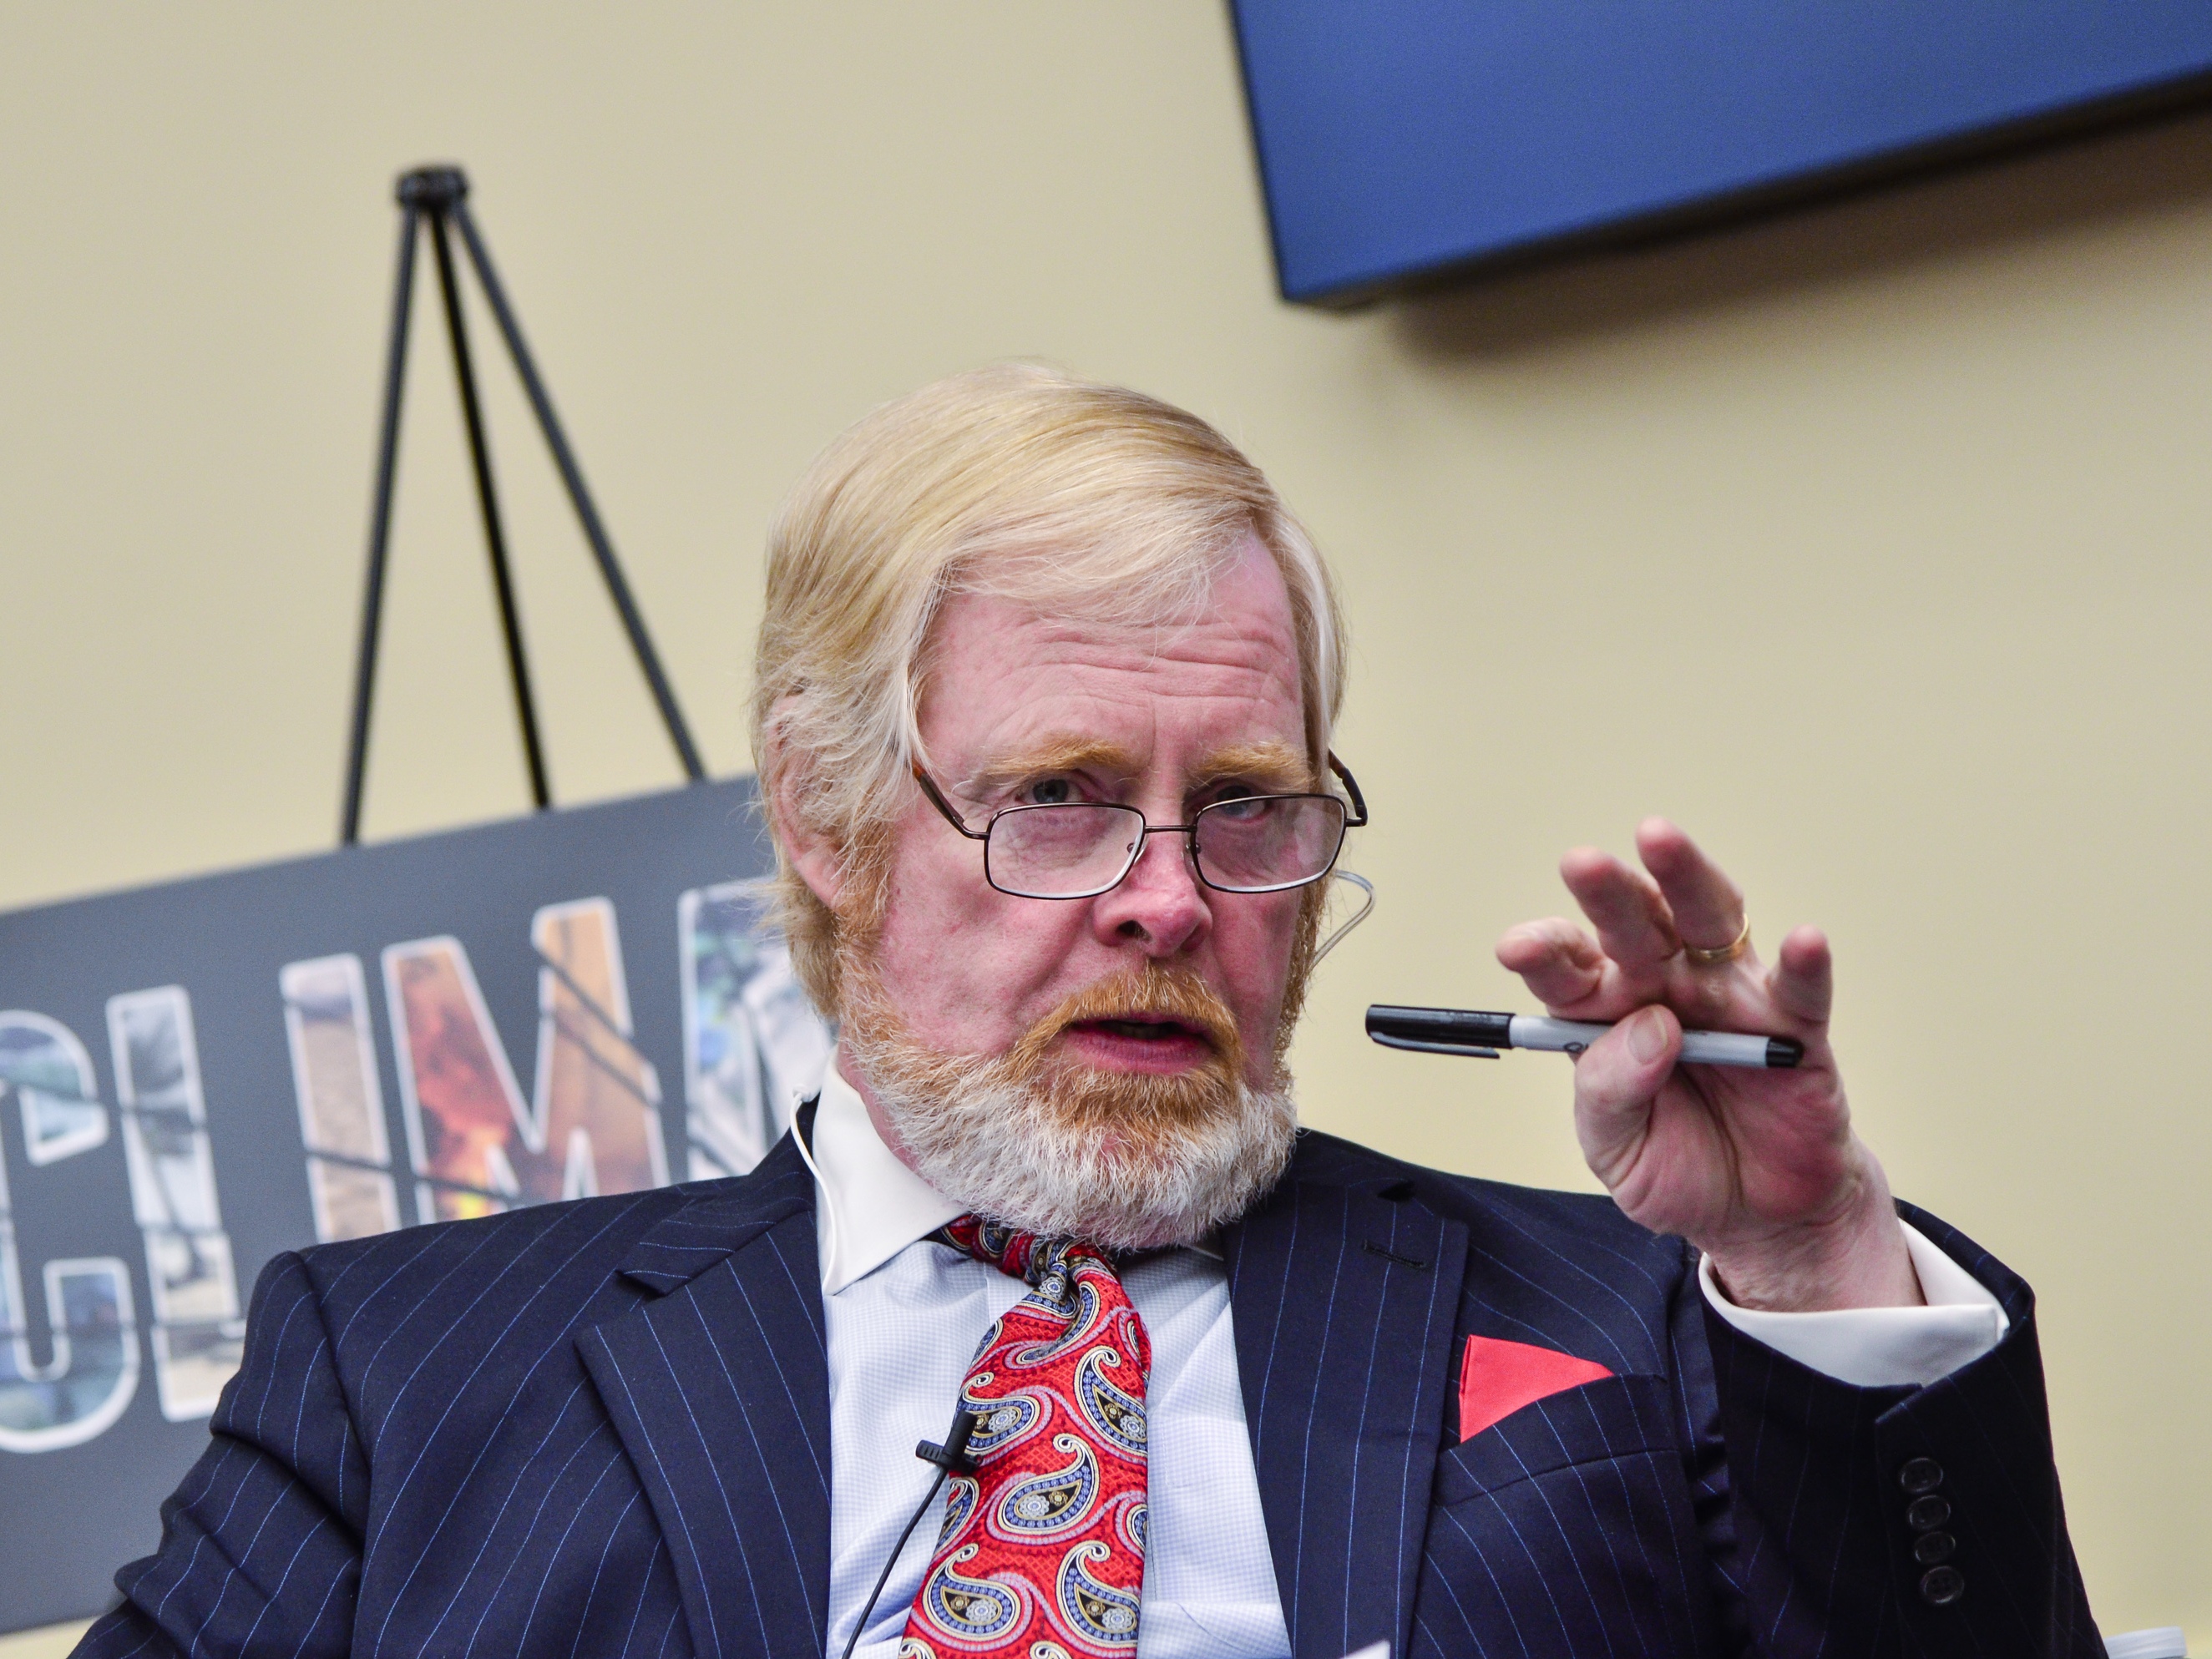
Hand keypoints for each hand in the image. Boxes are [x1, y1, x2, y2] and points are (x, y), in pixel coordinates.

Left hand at [1496, 818, 1920, 1312]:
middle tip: (1581, 865)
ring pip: (1710, 923)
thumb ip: (1612, 1092)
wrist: (1758, 1217)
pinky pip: (1801, 990)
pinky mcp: (1794, 1028)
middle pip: (1634, 925)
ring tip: (1659, 841)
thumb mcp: (1618, 1148)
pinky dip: (1805, 963)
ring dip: (1686, 879)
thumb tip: (1650, 1030)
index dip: (1546, 952)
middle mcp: (1665, 986)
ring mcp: (1731, 998)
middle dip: (1607, 893)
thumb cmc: (1678, 1166)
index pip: (1569, 968)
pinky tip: (1804, 939)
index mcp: (1606, 1013)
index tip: (1520, 949)